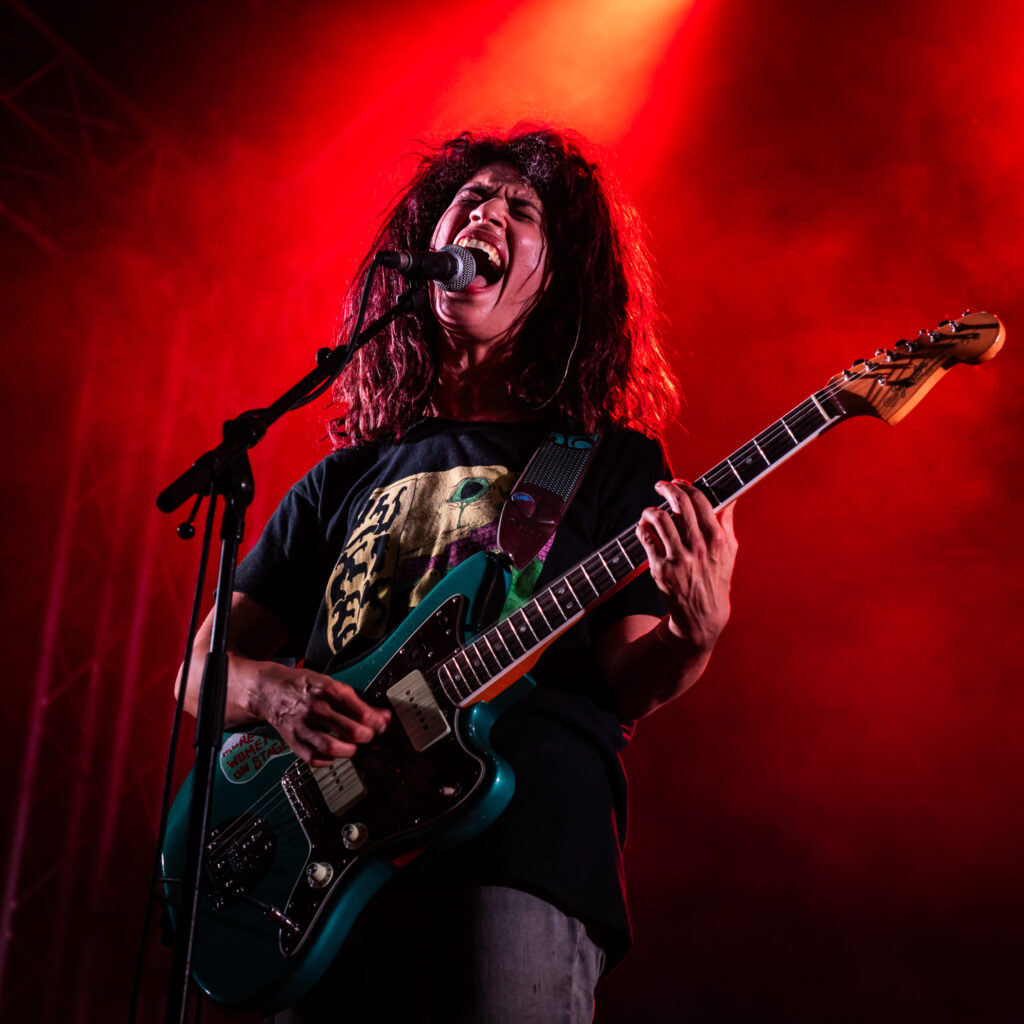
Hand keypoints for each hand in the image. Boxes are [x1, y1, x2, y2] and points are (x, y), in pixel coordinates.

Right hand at [247, 659, 391, 766]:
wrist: (270, 690)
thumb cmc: (305, 686)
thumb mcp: (332, 685)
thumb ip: (357, 702)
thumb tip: (382, 716)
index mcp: (328, 690)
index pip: (361, 712)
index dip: (377, 722)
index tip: (381, 725)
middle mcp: (315, 708)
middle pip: (350, 731)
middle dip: (367, 736)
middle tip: (368, 735)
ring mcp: (303, 726)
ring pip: (332, 748)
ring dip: (349, 750)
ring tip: (353, 746)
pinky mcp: (294, 741)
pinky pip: (315, 758)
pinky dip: (329, 760)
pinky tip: (334, 753)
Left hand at [636, 480, 737, 652]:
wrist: (702, 615)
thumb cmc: (716, 579)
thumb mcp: (729, 552)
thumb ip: (727, 523)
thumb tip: (730, 498)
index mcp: (717, 540)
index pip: (700, 501)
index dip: (686, 486)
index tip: (678, 482)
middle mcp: (698, 547)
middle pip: (679, 504)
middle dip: (667, 489)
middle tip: (660, 486)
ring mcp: (679, 558)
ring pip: (660, 519)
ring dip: (651, 509)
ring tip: (650, 511)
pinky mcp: (661, 569)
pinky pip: (646, 539)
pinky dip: (642, 528)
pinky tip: (644, 528)